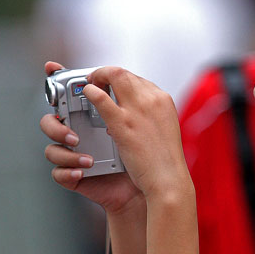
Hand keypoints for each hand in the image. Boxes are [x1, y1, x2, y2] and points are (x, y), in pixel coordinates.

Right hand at [41, 61, 142, 215]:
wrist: (152, 187)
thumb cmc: (145, 154)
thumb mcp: (135, 121)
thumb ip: (119, 99)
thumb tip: (106, 79)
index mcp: (93, 116)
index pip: (68, 96)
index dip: (56, 79)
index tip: (50, 67)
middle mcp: (81, 133)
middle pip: (52, 120)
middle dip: (56, 126)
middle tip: (73, 133)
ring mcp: (76, 154)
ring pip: (52, 148)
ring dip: (66, 152)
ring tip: (86, 158)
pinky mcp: (75, 176)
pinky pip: (59, 172)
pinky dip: (69, 172)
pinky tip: (83, 171)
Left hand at [82, 66, 192, 201]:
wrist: (168, 180)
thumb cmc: (165, 161)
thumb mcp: (162, 130)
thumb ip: (149, 117)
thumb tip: (133, 112)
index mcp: (164, 100)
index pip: (139, 79)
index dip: (122, 79)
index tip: (113, 85)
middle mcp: (152, 99)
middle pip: (125, 72)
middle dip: (107, 73)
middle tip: (96, 81)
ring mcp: (137, 109)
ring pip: (114, 76)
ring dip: (98, 76)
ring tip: (89, 85)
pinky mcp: (123, 123)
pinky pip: (101, 98)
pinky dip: (91, 91)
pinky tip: (86, 93)